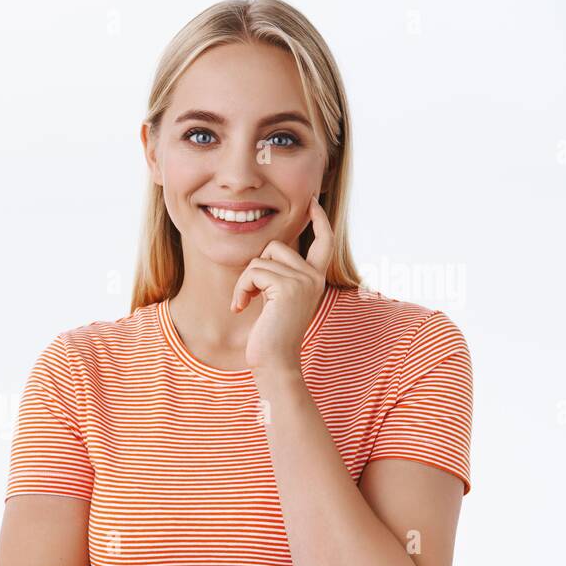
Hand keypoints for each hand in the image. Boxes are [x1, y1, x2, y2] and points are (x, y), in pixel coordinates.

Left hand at [231, 198, 334, 374]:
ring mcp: (304, 280)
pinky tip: (241, 308)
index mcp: (315, 279)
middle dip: (255, 268)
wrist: (275, 362)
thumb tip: (265, 255)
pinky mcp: (287, 287)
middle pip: (277, 246)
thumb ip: (280, 277)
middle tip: (249, 295)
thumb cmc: (271, 336)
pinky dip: (241, 289)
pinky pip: (253, 272)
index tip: (312, 203)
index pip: (324, 241)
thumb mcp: (278, 301)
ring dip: (245, 282)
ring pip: (261, 260)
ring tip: (244, 303)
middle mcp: (314, 277)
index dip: (319, 220)